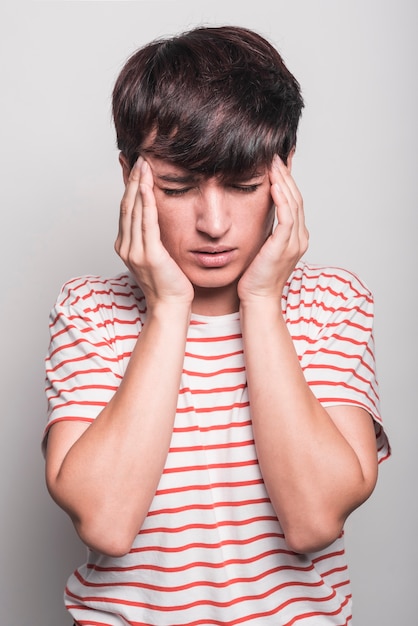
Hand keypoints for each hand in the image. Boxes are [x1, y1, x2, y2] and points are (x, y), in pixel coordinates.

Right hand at [115, 157, 193, 309]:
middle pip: (127, 206)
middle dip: (132, 180)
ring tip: (143, 164)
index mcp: (126, 246)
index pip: (126, 210)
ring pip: (134, 211)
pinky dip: (145, 203)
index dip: (130, 187)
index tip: (136, 167)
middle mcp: (126, 247)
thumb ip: (153, 236)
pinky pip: (146, 223)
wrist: (170, 306)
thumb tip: (158, 218)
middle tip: (139, 157)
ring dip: (138, 185)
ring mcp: (135, 251)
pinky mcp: (149, 255)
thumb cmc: (169, 283)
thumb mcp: (158, 255)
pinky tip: (146, 186)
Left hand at [238, 155, 308, 302]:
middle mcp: (300, 237)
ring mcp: (294, 242)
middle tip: (275, 156)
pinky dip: (282, 200)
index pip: (293, 202)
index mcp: (296, 237)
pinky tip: (274, 186)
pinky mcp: (284, 247)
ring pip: (294, 204)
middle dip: (286, 176)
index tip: (275, 164)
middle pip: (296, 198)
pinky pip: (287, 218)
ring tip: (274, 164)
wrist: (257, 299)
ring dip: (284, 182)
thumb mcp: (262, 247)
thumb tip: (255, 213)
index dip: (286, 182)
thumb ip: (265, 230)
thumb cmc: (255, 277)